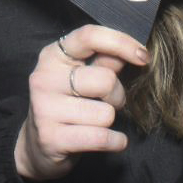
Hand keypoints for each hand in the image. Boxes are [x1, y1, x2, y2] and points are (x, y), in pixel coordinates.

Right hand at [15, 25, 148, 182]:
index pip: (89, 36)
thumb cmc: (68, 105)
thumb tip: (136, 51)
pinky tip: (107, 140)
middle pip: (106, 80)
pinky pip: (102, 138)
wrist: (38, 146)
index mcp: (53, 55)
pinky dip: (115, 141)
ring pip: (106, 113)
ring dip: (109, 121)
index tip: (144, 57)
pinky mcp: (51, 138)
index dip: (122, 43)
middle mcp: (44, 78)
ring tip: (94, 122)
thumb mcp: (81, 78)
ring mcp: (44, 108)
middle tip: (106, 103)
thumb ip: (106, 62)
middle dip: (117, 95)